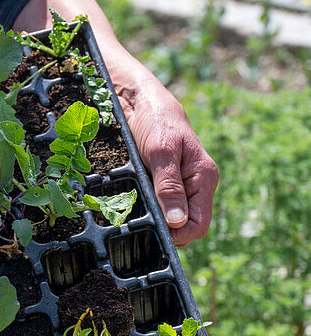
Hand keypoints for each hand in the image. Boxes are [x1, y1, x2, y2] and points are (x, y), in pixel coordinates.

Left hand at [112, 72, 217, 246]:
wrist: (139, 101)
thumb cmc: (156, 120)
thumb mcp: (161, 152)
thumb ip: (169, 187)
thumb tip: (177, 222)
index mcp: (203, 178)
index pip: (198, 225)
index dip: (178, 235)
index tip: (155, 230)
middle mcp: (195, 185)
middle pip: (185, 225)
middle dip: (165, 229)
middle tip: (139, 221)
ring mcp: (179, 184)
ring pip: (171, 218)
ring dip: (154, 219)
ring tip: (134, 212)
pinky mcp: (163, 182)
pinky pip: (159, 205)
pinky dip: (147, 209)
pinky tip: (133, 205)